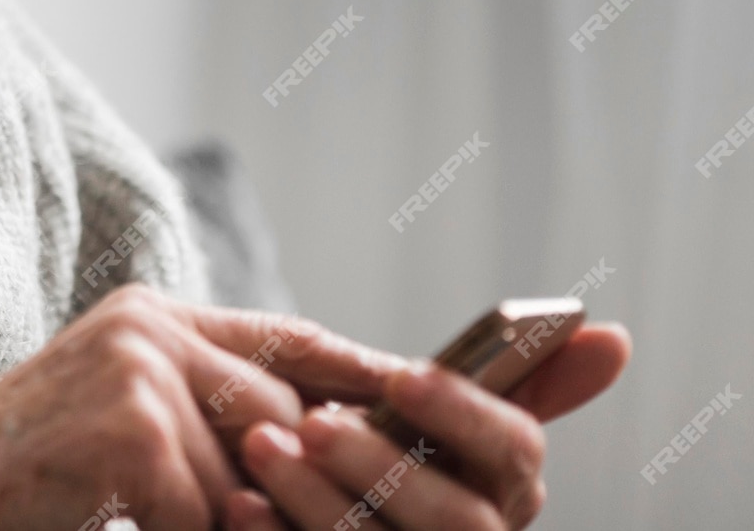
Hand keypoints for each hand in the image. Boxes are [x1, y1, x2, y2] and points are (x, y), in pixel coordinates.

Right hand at [0, 284, 409, 530]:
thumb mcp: (122, 410)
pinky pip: (206, 514)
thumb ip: (201, 405)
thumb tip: (316, 442)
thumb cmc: (33, 469)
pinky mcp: (132, 432)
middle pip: (289, 417)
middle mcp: (153, 330)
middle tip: (307, 515)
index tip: (431, 406)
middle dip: (306, 486)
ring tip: (177, 518)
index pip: (290, 340)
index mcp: (155, 317)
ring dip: (229, 524)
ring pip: (254, 475)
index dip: (366, 375)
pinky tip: (132, 527)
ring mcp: (142, 374)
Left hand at [226, 322, 631, 529]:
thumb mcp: (409, 398)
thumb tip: (610, 335)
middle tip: (314, 421)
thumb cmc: (350, 433)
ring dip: (319, 502)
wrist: (238, 466)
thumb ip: (505, 371)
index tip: (404, 374)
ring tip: (262, 447)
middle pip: (461, 520)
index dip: (464, 414)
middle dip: (385, 466)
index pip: (516, 452)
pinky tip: (241, 504)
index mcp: (497, 484)